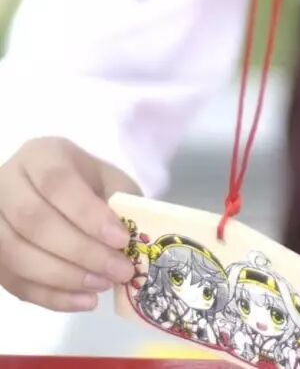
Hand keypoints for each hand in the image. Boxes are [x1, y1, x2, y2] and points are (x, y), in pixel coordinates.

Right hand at [0, 137, 139, 311]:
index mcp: (41, 156)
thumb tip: (130, 242)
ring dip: (64, 278)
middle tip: (118, 270)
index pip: (57, 183)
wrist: (57, 189)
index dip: (88, 214)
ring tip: (103, 286)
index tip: (121, 239)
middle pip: (33, 221)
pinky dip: (51, 297)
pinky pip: (15, 282)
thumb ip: (119, 202)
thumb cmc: (88, 182)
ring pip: (17, 255)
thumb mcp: (109, 179)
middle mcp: (8, 183)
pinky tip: (84, 301)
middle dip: (80, 252)